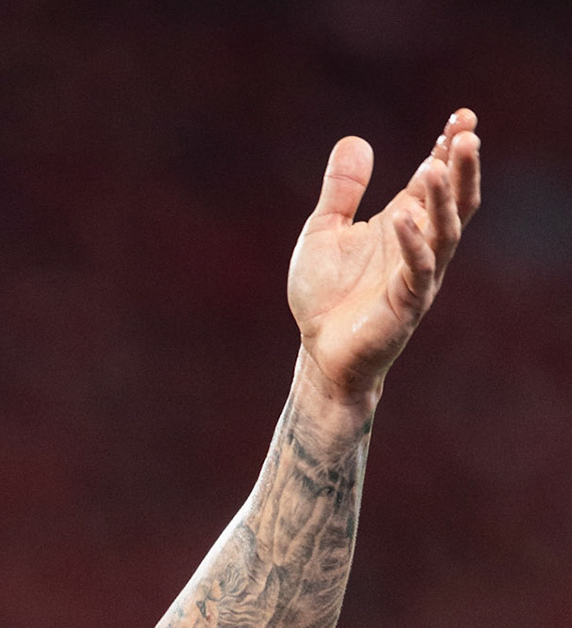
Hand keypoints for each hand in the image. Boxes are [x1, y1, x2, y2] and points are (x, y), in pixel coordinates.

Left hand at [288, 109, 480, 406]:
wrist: (319, 351)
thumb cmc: (325, 295)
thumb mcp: (324, 230)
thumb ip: (340, 190)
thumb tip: (354, 140)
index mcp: (403, 222)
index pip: (436, 179)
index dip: (449, 147)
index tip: (462, 115)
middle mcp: (419, 244)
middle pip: (455, 200)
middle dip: (463, 168)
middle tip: (468, 135)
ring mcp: (418, 274)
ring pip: (445, 231)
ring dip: (442, 199)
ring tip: (435, 165)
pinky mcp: (406, 303)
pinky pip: (417, 270)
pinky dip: (412, 243)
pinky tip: (402, 219)